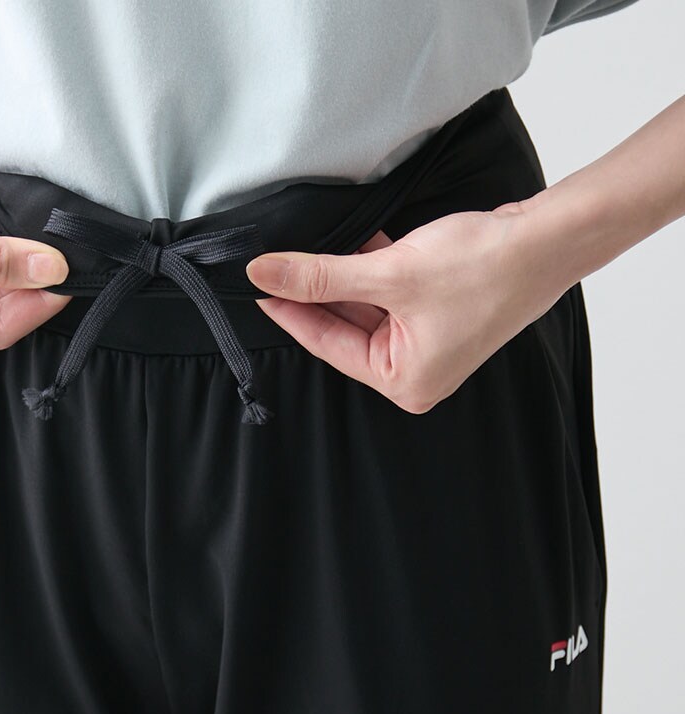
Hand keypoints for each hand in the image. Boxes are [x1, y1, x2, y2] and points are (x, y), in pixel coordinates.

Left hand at [244, 202, 572, 413]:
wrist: (549, 239)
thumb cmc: (483, 268)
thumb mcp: (388, 274)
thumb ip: (320, 275)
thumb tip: (265, 274)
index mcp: (404, 381)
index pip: (327, 345)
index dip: (288, 312)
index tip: (257, 287)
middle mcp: (415, 370)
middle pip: (345, 327)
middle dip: (315, 292)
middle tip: (273, 264)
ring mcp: (427, 341)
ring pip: (365, 306)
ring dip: (341, 276)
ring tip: (307, 248)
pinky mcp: (437, 311)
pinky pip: (389, 293)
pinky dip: (371, 269)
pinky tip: (351, 241)